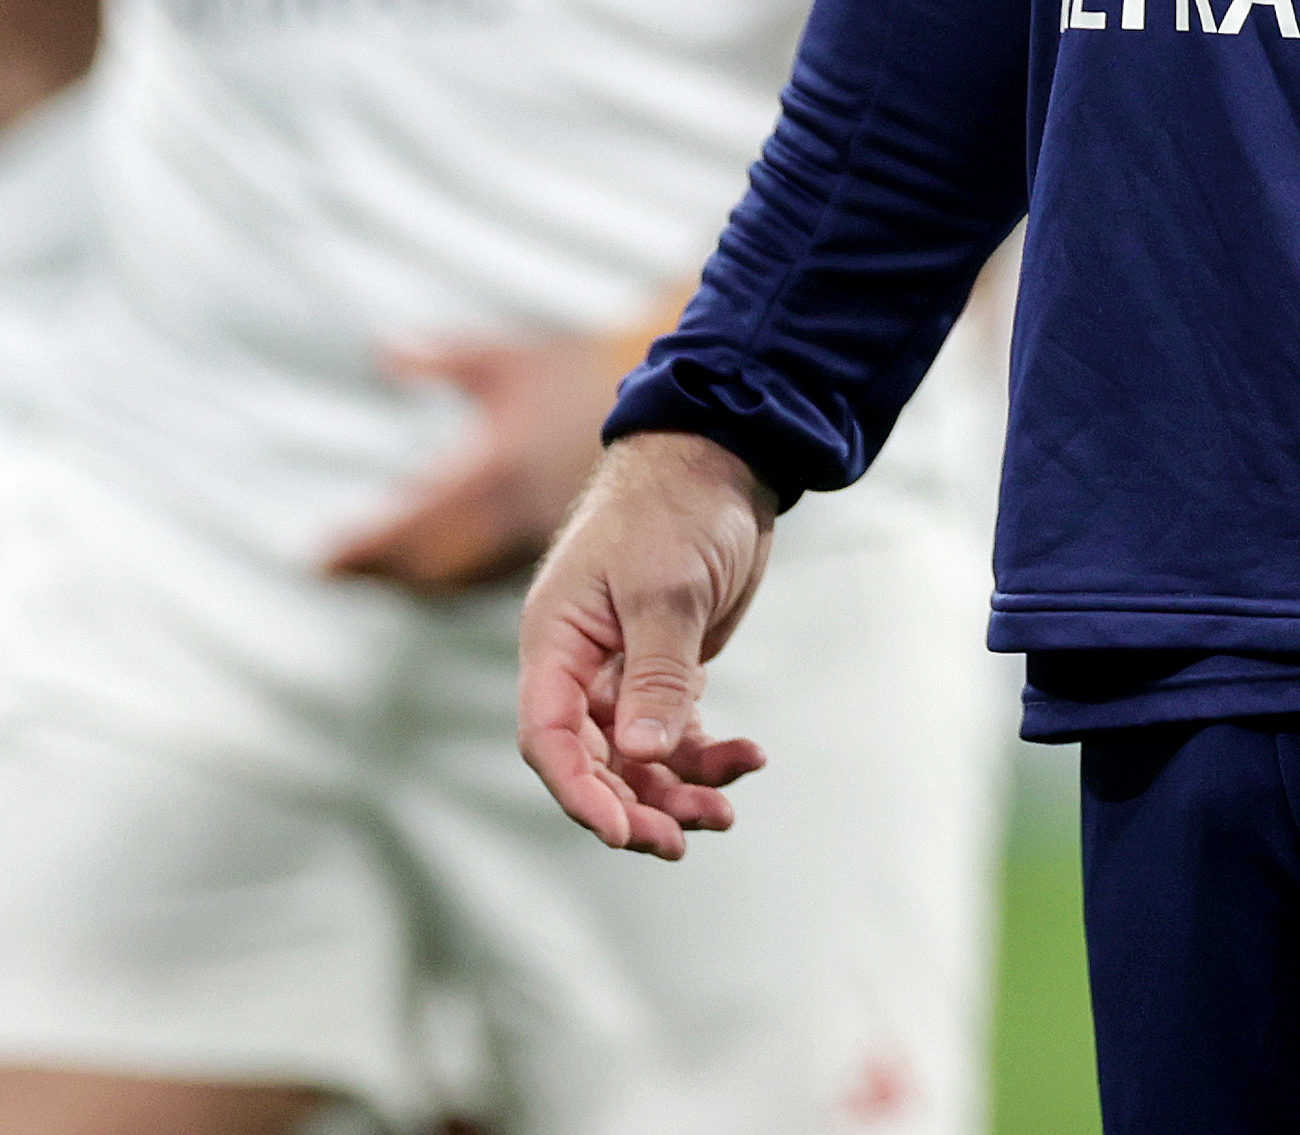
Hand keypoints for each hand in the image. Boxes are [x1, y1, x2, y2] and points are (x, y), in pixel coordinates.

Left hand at [323, 332, 629, 593]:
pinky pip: (497, 574)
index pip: (408, 527)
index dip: (360, 547)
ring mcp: (539, 539)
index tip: (318, 559)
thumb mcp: (508, 363)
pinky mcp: (570, 556)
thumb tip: (384, 351)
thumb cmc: (588, 375)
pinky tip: (456, 564)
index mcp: (490, 477)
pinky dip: (463, 574)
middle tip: (339, 569)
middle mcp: (510, 520)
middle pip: (431, 567)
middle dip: (384, 570)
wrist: (682, 409)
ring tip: (385, 573)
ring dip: (422, 579)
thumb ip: (442, 360)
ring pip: (464, 577)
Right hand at [514, 431, 777, 859]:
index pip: (550, 739)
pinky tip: (749, 757)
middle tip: (683, 839)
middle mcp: (580, 665)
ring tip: (726, 812)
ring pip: (638, 758)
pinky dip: (708, 754)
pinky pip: (676, 733)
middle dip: (636, 806)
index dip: (579, 793)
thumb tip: (638, 757)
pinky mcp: (666, 668)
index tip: (622, 832)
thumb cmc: (676, 510)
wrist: (721, 460)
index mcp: (556, 643)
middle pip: (594, 762)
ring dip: (678, 791)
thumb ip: (654, 675)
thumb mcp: (666, 591)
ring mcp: (623, 671)